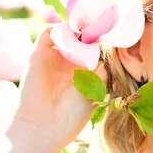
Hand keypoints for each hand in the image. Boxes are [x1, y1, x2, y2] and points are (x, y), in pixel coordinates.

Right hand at [12, 25, 106, 148]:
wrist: (44, 125)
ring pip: (66, 34)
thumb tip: (107, 57)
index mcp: (83, 73)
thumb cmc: (71, 115)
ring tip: (87, 31)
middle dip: (91, 32)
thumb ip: (101, 73)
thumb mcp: (94, 92)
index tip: (114, 37)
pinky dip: (60, 28)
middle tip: (101, 27)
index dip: (102, 43)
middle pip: (81, 39)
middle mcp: (68, 64)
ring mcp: (53, 58)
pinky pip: (48, 32)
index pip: (94, 50)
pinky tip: (72, 36)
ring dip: (77, 30)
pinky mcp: (38, 54)